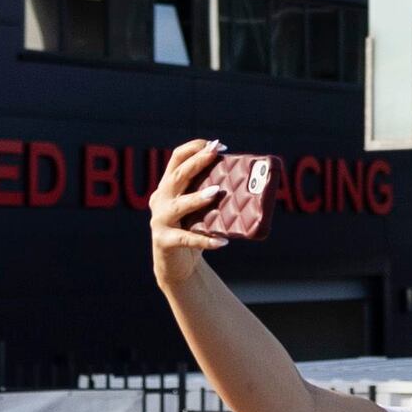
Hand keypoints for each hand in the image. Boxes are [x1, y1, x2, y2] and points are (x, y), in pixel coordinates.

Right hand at [148, 137, 235, 289]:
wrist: (176, 265)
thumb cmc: (193, 229)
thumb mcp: (199, 208)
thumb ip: (211, 193)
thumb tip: (251, 182)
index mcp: (168, 186)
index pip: (177, 158)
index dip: (195, 147)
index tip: (218, 145)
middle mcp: (160, 199)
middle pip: (177, 176)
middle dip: (197, 161)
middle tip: (215, 152)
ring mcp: (160, 220)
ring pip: (179, 205)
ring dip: (198, 198)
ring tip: (216, 192)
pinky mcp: (164, 242)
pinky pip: (187, 239)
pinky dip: (205, 240)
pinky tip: (222, 242)